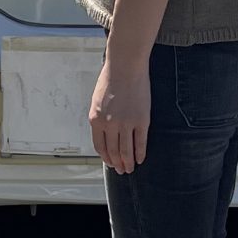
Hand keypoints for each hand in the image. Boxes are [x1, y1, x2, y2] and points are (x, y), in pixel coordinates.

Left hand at [90, 57, 149, 174]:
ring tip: (131, 169)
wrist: (125, 66)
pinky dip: (140, 153)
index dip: (106, 158)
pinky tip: (141, 159)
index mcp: (96, 119)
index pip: (100, 146)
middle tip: (122, 171)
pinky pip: (140, 143)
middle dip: (118, 164)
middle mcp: (109, 124)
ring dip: (129, 163)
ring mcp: (126, 123)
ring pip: (126, 151)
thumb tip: (105, 135)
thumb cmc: (111, 79)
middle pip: (113, 152)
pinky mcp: (141, 120)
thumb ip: (100, 118)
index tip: (111, 163)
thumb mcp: (97, 101)